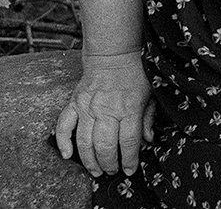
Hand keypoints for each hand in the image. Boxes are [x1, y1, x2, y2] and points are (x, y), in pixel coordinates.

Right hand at [54, 51, 154, 176]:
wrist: (114, 55)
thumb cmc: (135, 74)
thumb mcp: (150, 94)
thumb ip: (148, 118)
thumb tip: (148, 140)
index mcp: (129, 107)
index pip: (129, 141)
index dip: (130, 159)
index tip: (130, 169)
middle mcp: (107, 109)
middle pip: (105, 145)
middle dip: (108, 164)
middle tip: (112, 171)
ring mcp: (88, 107)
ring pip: (84, 141)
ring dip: (89, 160)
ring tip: (95, 170)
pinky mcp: (74, 103)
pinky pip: (64, 126)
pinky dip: (62, 142)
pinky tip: (67, 154)